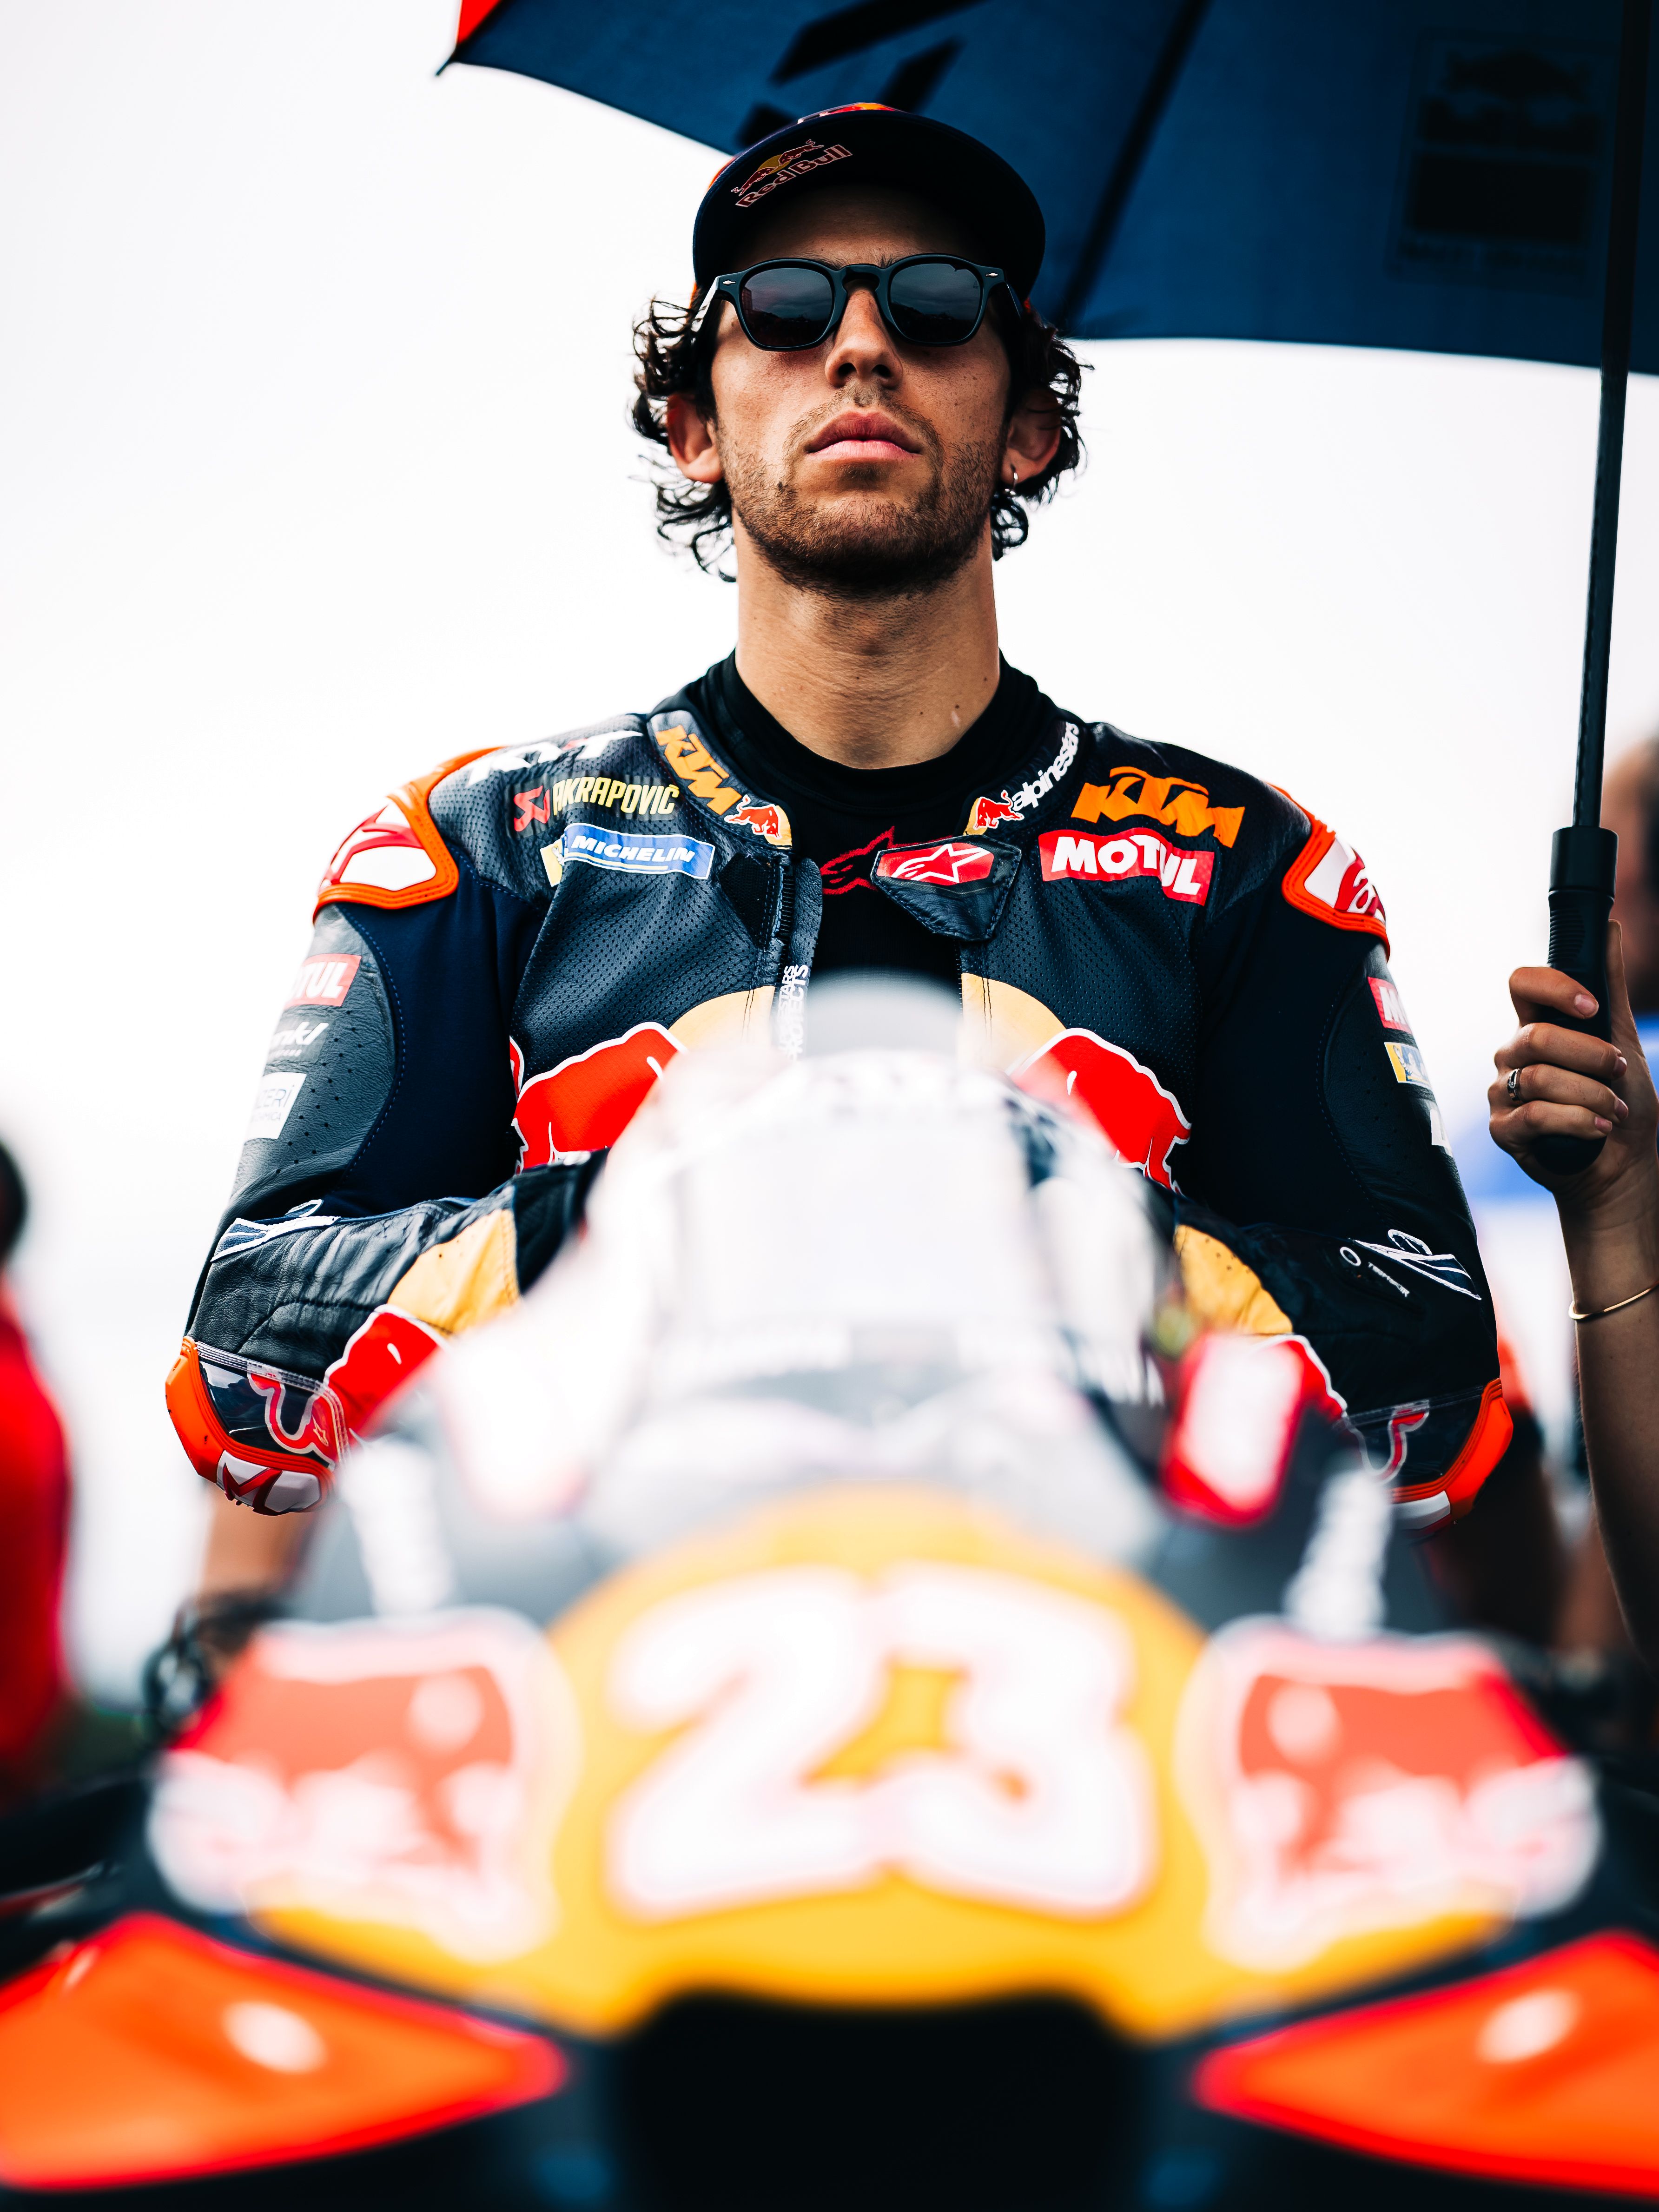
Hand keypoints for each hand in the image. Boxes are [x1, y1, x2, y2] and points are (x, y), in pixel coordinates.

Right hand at [1490, 924, 1658, 1226]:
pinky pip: (1534, 1116)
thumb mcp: (1623, 1040)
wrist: (1624, 1167)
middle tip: (1618, 1071)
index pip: (1522, 984)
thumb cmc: (1621, 1103)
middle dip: (1590, 1055)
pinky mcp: (1504, 1130)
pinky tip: (1599, 1130)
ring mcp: (1503, 1093)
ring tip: (1614, 1111)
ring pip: (1538, 1079)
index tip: (1590, 1006)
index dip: (1553, 988)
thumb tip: (1614, 927)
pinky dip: (1578, 1122)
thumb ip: (1611, 988)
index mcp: (1538, 1026)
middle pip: (1537, 1036)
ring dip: (1592, 1096)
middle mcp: (1513, 1055)